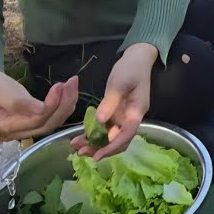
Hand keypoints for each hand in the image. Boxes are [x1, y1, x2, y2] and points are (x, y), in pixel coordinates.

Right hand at [0, 65, 78, 142]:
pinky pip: (43, 120)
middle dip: (62, 106)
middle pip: (43, 126)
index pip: (32, 122)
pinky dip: (57, 108)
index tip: (61, 86)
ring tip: (72, 86)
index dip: (51, 105)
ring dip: (63, 106)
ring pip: (46, 124)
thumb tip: (42, 110)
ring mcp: (15, 132)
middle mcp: (7, 136)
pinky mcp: (22, 125)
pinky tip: (65, 94)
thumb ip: (17, 101)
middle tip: (73, 84)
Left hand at [71, 43, 156, 160]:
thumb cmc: (131, 69)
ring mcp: (122, 116)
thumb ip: (110, 103)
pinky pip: (105, 127)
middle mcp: (130, 118)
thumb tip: (99, 121)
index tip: (97, 155)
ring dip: (95, 143)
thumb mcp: (120, 83)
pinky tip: (81, 136)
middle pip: (118, 140)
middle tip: (81, 153)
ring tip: (77, 146)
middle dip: (101, 149)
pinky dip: (93, 133)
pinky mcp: (115, 112)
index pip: (126, 135)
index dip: (112, 147)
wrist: (137, 57)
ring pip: (110, 136)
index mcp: (136, 112)